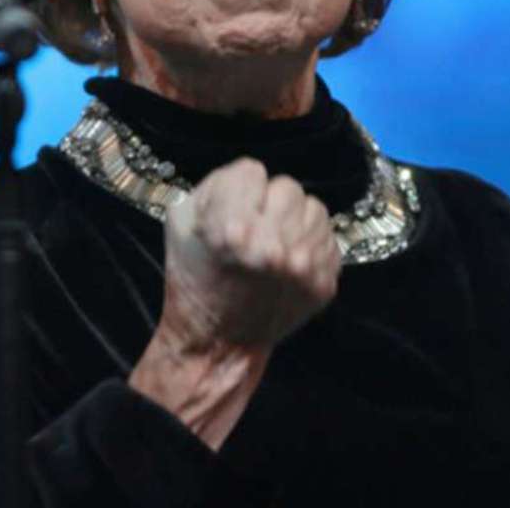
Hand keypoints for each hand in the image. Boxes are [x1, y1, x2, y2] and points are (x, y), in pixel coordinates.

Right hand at [128, 158, 339, 448]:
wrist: (217, 338)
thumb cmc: (194, 276)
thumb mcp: (181, 220)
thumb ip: (215, 184)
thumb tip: (254, 176)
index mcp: (234, 231)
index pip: (253, 171)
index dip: (239, 189)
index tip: (231, 212)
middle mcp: (274, 250)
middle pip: (287, 187)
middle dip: (268, 203)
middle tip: (253, 228)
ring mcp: (303, 269)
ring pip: (314, 208)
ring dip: (294, 220)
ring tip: (274, 240)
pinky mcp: (323, 285)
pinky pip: (328, 238)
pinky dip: (310, 243)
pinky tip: (289, 258)